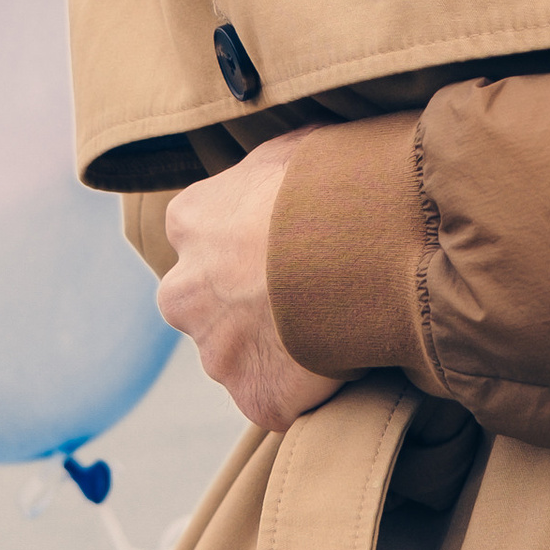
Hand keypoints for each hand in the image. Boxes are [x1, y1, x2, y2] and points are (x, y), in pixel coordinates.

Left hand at [157, 132, 343, 432]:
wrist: (365, 244)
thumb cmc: (335, 182)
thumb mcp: (295, 148)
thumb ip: (271, 170)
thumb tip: (288, 167)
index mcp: (190, 222)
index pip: (204, 238)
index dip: (249, 242)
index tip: (288, 243)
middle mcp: (184, 293)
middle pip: (208, 306)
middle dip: (246, 306)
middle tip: (308, 292)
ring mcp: (218, 353)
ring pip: (241, 359)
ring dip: (278, 351)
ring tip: (336, 326)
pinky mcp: (257, 399)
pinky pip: (281, 401)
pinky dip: (310, 392)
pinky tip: (346, 361)